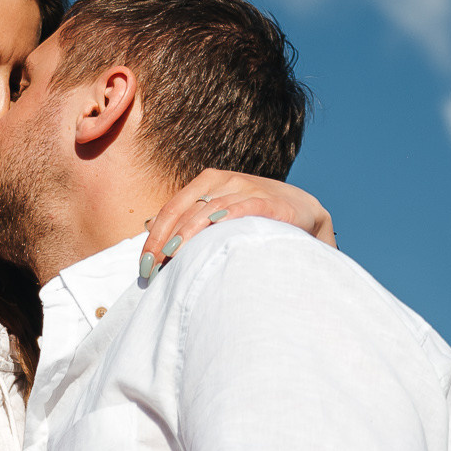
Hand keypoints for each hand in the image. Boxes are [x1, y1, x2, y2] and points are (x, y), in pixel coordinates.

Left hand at [141, 169, 335, 275]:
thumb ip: (191, 220)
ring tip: (173, 260)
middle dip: (165, 241)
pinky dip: (224, 221)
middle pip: (185, 211)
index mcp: (208, 181)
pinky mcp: (270, 202)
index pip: (172, 208)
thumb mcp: (220, 212)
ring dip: (188, 237)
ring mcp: (248, 189)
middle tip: (152, 268)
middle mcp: (225, 181)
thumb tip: (152, 231)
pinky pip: (242, 209)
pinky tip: (211, 238)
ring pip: (209, 211)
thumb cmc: (255, 217)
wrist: (306, 212)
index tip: (144, 263)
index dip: (154, 235)